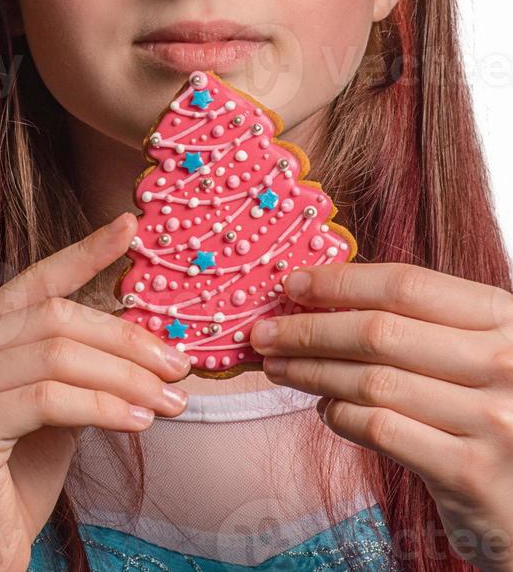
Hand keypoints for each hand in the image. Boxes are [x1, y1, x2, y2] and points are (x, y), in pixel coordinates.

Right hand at [0, 213, 191, 570]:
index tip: (131, 227)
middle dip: (127, 340)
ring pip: (59, 356)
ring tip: (169, 400)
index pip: (36, 281)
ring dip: (126, 377)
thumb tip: (146, 327)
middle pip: (56, 318)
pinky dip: (104, 406)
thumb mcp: (55, 403)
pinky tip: (139, 422)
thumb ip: (81, 359)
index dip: (86, 253)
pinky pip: (50, 399)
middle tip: (177, 365)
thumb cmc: (16, 474)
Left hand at [249, 262, 512, 571]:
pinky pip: (380, 429)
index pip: (406, 285)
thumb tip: (327, 296)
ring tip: (280, 369)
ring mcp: (491, 419)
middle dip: (309, 330)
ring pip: (372, 381)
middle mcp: (503, 362)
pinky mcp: (468, 472)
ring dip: (312, 372)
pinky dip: (340, 416)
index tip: (293, 284)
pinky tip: (324, 410)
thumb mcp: (478, 349)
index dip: (341, 281)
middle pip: (381, 332)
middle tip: (264, 334)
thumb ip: (423, 321)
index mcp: (503, 316)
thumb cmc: (495, 411)